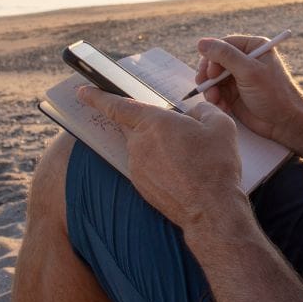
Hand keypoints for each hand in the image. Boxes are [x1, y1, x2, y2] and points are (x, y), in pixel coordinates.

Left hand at [78, 87, 244, 231]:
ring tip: (189, 157)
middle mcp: (138, 143)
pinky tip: (183, 172)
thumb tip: (194, 112)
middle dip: (146, 124)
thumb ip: (203, 110)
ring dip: (158, 147)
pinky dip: (160, 165)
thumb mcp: (220, 125)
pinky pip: (147, 166)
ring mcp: (137, 167)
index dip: (97, 96)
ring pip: (142, 147)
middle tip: (171, 130)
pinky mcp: (141, 186)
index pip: (117, 105)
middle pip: (132, 126)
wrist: (210, 210)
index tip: (82, 91)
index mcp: (153, 122)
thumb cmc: (215, 165)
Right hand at [195, 35, 302, 163]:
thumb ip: (225, 56)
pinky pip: (216, 93)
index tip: (210, 73)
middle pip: (214, 61)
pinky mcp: (234, 94)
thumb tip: (201, 42)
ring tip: (216, 101)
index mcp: (253, 47)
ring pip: (213, 79)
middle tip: (205, 86)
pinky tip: (223, 108)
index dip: (212, 57)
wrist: (285, 123)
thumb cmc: (274, 95)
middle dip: (208, 76)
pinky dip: (216, 100)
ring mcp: (238, 77)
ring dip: (211, 90)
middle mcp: (245, 60)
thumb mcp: (249, 71)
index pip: (222, 45)